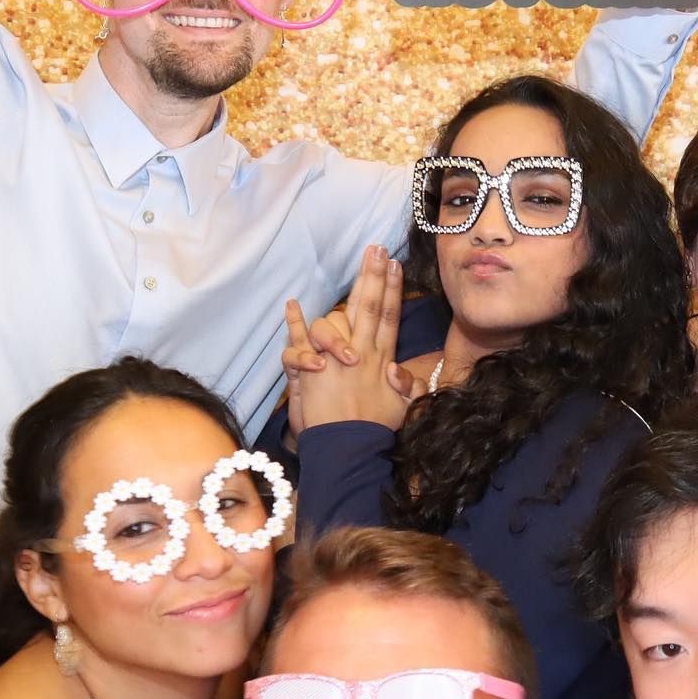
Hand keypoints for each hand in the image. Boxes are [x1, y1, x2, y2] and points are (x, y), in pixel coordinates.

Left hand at [296, 246, 426, 432]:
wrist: (349, 449)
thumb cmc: (374, 432)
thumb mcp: (401, 408)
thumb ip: (405, 386)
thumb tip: (398, 368)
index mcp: (381, 361)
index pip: (389, 318)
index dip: (392, 291)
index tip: (394, 266)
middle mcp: (361, 353)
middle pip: (370, 306)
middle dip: (375, 276)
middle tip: (377, 249)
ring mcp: (336, 358)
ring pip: (340, 315)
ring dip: (353, 290)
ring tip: (364, 262)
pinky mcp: (313, 368)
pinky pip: (299, 340)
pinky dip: (294, 322)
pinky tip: (291, 302)